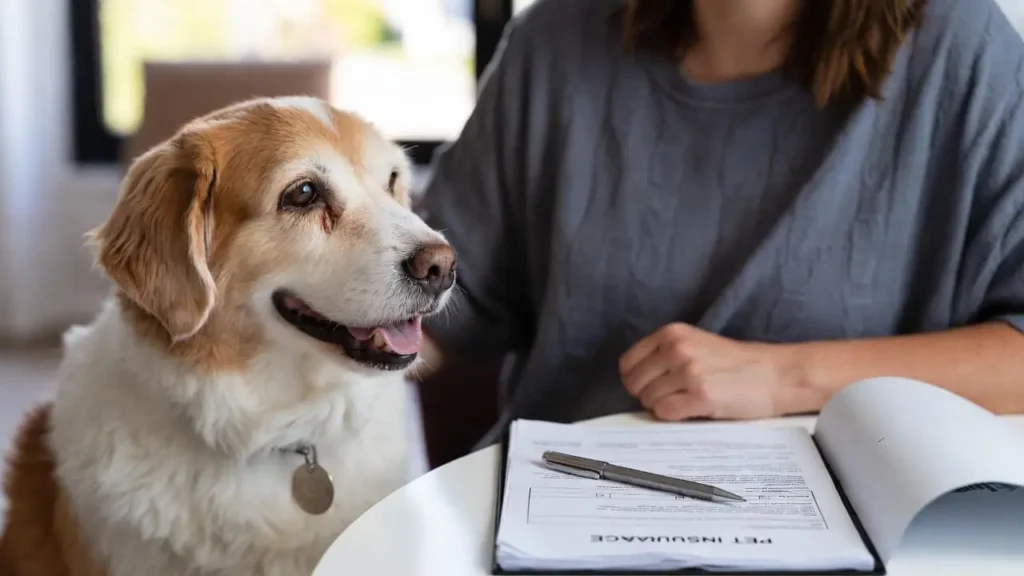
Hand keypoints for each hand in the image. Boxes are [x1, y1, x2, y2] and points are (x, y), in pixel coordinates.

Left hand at [619, 323, 792, 420]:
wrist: (777, 375)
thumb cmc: (738, 364)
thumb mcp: (697, 345)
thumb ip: (666, 356)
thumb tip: (637, 383)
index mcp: (672, 333)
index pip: (628, 363)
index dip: (636, 380)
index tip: (652, 387)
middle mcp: (677, 349)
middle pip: (635, 384)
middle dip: (648, 396)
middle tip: (673, 398)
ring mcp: (688, 371)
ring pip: (649, 401)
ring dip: (664, 407)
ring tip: (689, 402)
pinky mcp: (700, 395)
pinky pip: (665, 413)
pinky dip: (674, 417)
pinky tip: (693, 411)